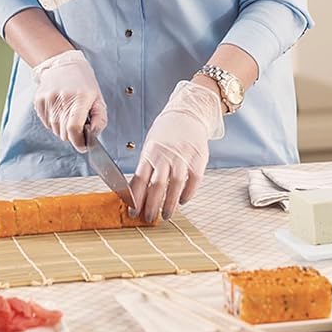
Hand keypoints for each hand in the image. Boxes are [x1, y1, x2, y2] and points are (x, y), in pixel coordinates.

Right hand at [32, 50, 106, 151]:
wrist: (63, 64)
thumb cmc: (84, 82)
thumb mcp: (98, 99)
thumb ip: (100, 120)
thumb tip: (93, 136)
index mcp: (79, 98)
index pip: (74, 129)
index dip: (79, 142)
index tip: (83, 146)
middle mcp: (62, 99)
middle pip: (64, 134)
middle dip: (73, 134)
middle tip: (79, 123)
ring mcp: (48, 100)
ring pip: (55, 130)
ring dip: (63, 128)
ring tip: (68, 113)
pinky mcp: (39, 101)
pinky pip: (46, 123)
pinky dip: (54, 122)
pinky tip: (59, 110)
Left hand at [130, 80, 224, 222]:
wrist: (187, 113)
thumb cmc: (166, 132)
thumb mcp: (150, 146)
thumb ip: (146, 167)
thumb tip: (136, 193)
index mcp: (150, 153)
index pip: (140, 179)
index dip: (136, 198)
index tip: (133, 212)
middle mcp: (166, 155)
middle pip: (157, 185)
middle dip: (152, 205)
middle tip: (149, 218)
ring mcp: (183, 156)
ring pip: (175, 184)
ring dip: (170, 203)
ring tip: (166, 215)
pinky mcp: (199, 157)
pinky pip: (194, 179)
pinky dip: (188, 192)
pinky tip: (183, 200)